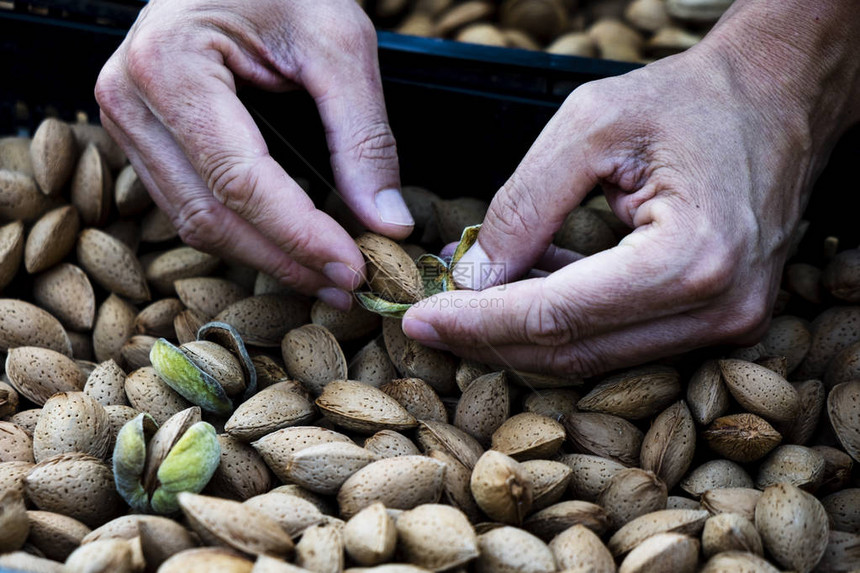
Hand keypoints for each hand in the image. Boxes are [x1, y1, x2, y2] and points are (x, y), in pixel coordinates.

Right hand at [95, 0, 413, 309]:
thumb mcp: (339, 42)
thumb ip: (363, 137)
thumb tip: (386, 224)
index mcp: (170, 64)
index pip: (239, 181)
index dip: (300, 236)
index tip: (354, 267)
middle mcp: (129, 98)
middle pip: (211, 215)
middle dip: (285, 260)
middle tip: (348, 285)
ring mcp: (127, 120)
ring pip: (194, 222)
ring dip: (265, 257)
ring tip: (326, 274)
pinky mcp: (143, 135)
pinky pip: (189, 204)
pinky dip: (243, 233)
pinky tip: (290, 246)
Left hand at [402, 0, 859, 376]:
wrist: (778, 98)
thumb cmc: (693, 98)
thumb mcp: (592, 125)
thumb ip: (525, 204)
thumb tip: (472, 276)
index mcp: (690, 259)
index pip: (557, 317)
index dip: (478, 323)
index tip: (418, 319)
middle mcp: (716, 311)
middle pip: (572, 352)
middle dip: (488, 339)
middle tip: (428, 319)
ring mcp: (724, 325)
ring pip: (592, 356)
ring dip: (521, 332)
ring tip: (466, 293)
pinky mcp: (715, 322)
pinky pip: (618, 338)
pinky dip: (563, 320)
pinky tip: (524, 284)